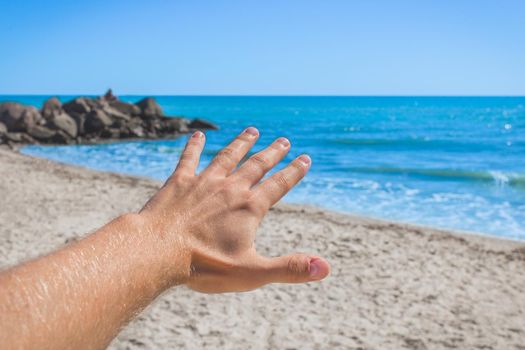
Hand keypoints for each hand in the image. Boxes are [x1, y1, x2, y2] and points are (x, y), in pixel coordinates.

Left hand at [138, 127, 329, 292]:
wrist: (157, 252)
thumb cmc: (203, 265)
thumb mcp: (252, 273)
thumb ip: (290, 268)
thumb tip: (325, 268)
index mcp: (249, 208)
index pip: (279, 185)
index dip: (294, 172)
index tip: (305, 159)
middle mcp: (230, 188)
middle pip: (257, 165)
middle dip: (272, 153)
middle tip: (284, 141)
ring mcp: (203, 182)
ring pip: (228, 156)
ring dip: (241, 144)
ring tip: (252, 131)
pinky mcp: (179, 183)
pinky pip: (189, 159)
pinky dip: (194, 146)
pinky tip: (197, 135)